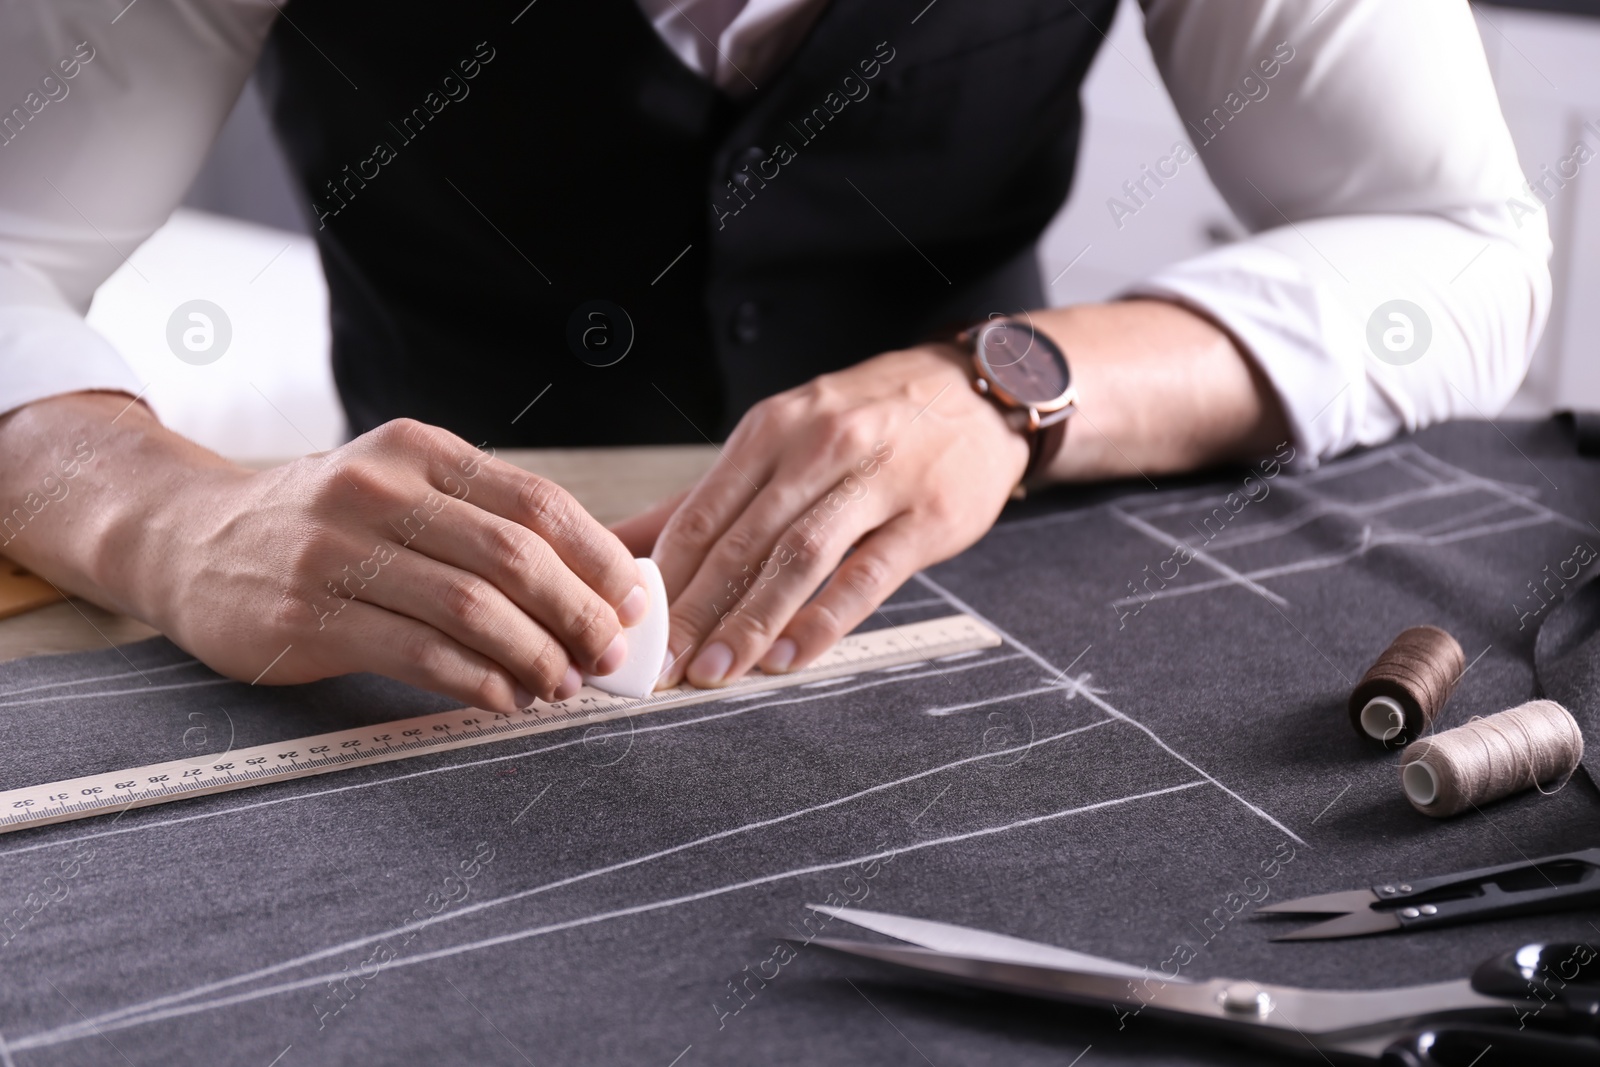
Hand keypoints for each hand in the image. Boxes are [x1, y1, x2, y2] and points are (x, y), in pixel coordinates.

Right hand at [124, 419, 646, 710]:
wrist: (187, 539)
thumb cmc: (320, 521)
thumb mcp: (398, 489)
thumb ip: (484, 522)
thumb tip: (596, 577)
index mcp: (418, 451)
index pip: (536, 502)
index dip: (599, 558)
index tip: (634, 602)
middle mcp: (378, 490)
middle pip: (514, 556)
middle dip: (579, 613)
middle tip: (608, 654)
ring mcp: (337, 551)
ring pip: (472, 609)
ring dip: (536, 656)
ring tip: (563, 684)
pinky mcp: (308, 614)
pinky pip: (420, 655)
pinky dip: (479, 682)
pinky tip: (505, 697)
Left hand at [648, 346, 1028, 687]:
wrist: (979, 393)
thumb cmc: (873, 421)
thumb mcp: (786, 437)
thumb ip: (709, 497)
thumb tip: (622, 542)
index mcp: (773, 429)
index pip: (701, 513)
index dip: (664, 579)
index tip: (637, 629)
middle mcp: (819, 447)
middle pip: (741, 541)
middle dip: (695, 611)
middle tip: (664, 665)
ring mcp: (876, 480)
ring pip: (798, 559)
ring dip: (750, 622)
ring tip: (717, 670)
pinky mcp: (925, 517)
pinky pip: (865, 577)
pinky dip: (823, 621)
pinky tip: (790, 655)